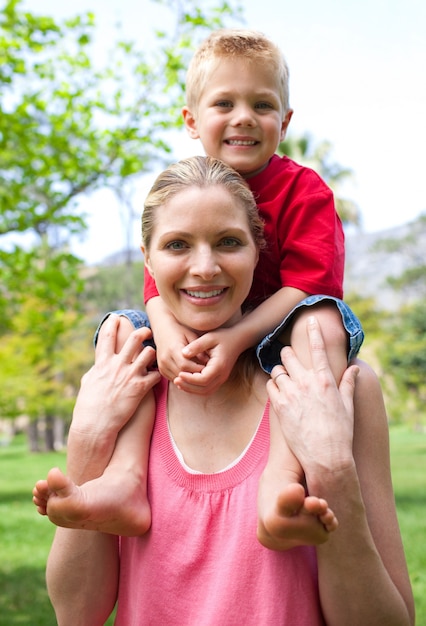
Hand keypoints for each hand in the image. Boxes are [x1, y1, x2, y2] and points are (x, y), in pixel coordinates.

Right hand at [71, 315, 160, 435]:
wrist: (95, 425)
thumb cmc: (88, 408)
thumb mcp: (87, 385)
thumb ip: (94, 373)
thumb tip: (95, 369)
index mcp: (102, 363)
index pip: (108, 337)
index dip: (112, 324)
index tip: (117, 317)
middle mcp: (116, 366)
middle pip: (134, 339)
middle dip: (142, 332)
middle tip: (147, 331)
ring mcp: (129, 376)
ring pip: (148, 353)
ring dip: (152, 353)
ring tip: (153, 356)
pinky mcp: (139, 389)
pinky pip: (155, 375)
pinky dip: (158, 374)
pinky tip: (158, 375)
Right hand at [154, 319, 206, 380]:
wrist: (162, 328)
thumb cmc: (180, 330)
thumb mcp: (191, 335)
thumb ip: (198, 348)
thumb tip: (208, 361)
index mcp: (173, 349)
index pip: (185, 365)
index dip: (197, 369)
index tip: (208, 369)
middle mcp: (165, 358)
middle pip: (181, 373)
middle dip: (194, 376)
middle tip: (206, 374)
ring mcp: (161, 365)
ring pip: (177, 378)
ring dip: (189, 379)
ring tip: (200, 376)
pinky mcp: (161, 369)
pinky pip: (173, 378)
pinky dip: (183, 379)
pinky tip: (191, 375)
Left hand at [174, 328, 239, 394]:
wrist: (237, 340)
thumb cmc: (222, 337)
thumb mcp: (209, 337)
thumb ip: (196, 345)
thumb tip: (183, 353)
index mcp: (219, 366)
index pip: (204, 379)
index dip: (190, 379)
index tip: (179, 373)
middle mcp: (222, 375)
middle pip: (204, 389)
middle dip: (189, 386)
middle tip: (176, 380)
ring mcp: (222, 379)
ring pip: (206, 391)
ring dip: (192, 390)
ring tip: (179, 383)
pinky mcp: (219, 379)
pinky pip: (208, 389)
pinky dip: (196, 389)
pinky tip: (187, 383)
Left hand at [267, 316, 358, 476]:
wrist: (326, 457)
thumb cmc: (340, 432)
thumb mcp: (348, 406)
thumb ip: (348, 383)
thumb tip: (354, 368)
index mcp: (325, 379)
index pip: (318, 348)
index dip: (314, 331)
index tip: (310, 319)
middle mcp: (306, 382)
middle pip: (288, 355)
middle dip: (288, 355)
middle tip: (289, 361)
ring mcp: (291, 393)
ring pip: (276, 370)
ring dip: (280, 372)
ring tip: (285, 381)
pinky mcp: (279, 406)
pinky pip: (270, 386)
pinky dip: (273, 386)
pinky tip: (279, 392)